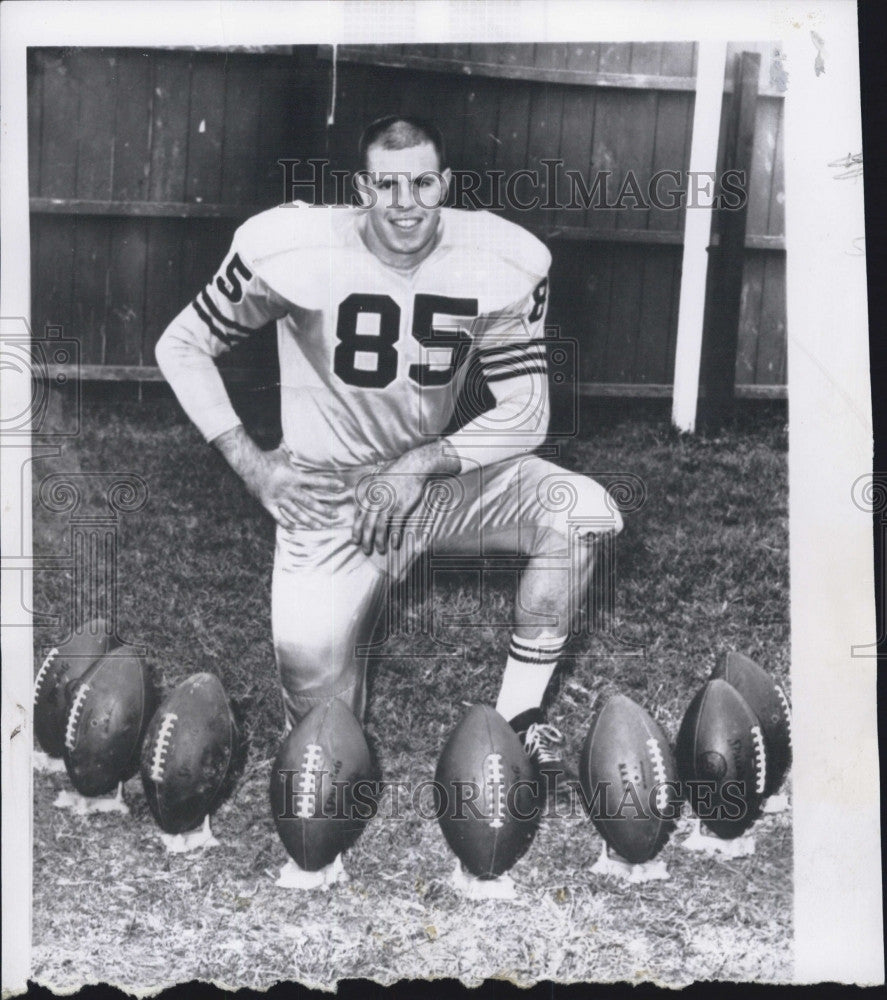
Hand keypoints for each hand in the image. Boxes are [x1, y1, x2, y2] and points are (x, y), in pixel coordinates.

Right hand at [248, 447, 344, 529]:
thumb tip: (298, 435)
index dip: (329, 484)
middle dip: (324, 510)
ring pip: (297, 513)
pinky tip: (295, 528)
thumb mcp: (282, 452)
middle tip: (335, 516)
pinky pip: (279, 517)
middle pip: (310, 503)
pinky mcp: (269, 504)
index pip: (316, 481)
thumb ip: (292, 449)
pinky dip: (287, 523)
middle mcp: (289, 490)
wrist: (248, 465)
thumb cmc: (267, 458)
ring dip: (310, 521)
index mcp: (294, 477)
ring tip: (320, 526)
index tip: (341, 487)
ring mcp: (279, 498)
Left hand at [351, 440, 459, 555]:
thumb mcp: (378, 478)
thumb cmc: (396, 471)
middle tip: (366, 550)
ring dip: (379, 542)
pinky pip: (396, 526)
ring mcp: (389, 505)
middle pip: (367, 525)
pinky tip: (395, 545)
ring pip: (380, 528)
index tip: (355, 540)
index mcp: (370, 494)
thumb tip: (364, 502)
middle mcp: (377, 501)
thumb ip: (370, 492)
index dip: (356, 529)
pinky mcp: (401, 508)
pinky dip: (395, 537)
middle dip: (365, 540)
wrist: (413, 466)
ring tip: (380, 550)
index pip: (359, 516)